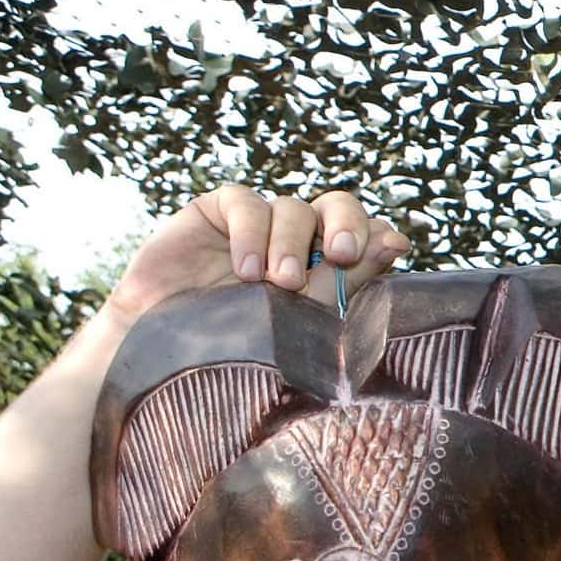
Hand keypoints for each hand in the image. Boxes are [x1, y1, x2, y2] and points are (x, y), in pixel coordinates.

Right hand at [104, 185, 408, 328]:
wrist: (162, 357)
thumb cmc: (237, 347)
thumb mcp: (299, 318)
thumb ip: (345, 279)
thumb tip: (397, 240)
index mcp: (328, 267)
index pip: (366, 234)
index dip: (377, 235)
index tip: (392, 248)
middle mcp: (299, 241)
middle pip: (338, 206)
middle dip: (345, 224)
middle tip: (341, 255)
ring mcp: (260, 224)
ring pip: (294, 208)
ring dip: (290, 243)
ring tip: (275, 282)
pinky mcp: (218, 211)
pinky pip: (246, 203)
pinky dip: (251, 232)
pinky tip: (244, 269)